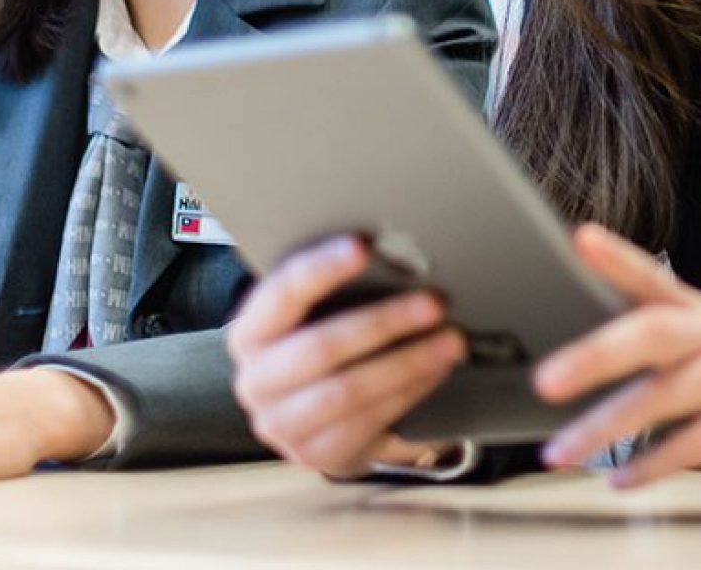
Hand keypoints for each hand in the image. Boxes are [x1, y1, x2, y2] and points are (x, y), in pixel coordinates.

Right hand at [224, 235, 465, 477]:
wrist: (311, 419)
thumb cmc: (321, 347)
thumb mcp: (313, 318)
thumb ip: (336, 292)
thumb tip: (400, 257)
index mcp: (249, 334)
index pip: (282, 294)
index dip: (321, 268)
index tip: (363, 245)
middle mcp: (256, 382)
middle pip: (322, 347)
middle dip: (384, 322)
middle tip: (434, 302)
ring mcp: (283, 425)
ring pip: (350, 390)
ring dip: (408, 363)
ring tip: (451, 341)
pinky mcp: (318, 455)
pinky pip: (370, 420)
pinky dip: (410, 391)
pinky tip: (437, 371)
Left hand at [532, 224, 700, 487]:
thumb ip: (665, 337)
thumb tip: (589, 350)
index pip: (655, 277)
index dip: (618, 257)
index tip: (581, 238)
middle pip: (656, 332)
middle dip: (597, 355)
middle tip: (547, 379)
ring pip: (667, 397)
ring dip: (607, 425)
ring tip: (560, 449)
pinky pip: (695, 444)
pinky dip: (653, 466)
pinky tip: (621, 480)